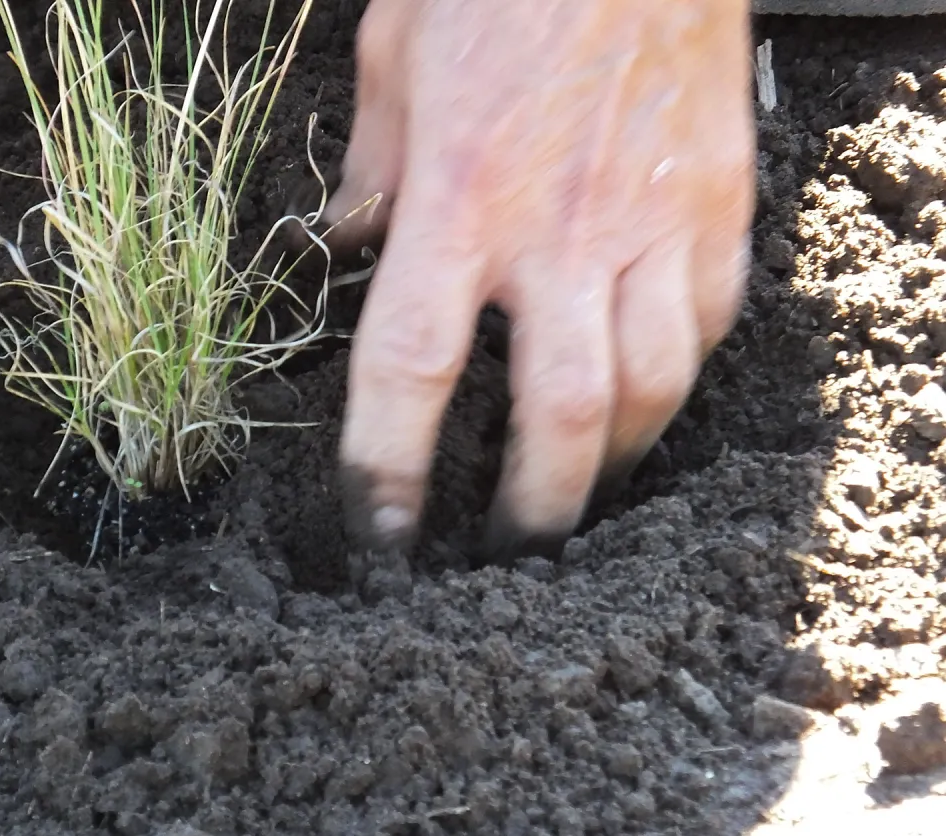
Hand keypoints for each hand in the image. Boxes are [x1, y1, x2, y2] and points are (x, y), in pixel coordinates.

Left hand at [318, 0, 754, 562]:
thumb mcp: (392, 52)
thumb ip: (369, 169)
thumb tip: (345, 244)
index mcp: (459, 197)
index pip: (413, 369)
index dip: (389, 467)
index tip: (379, 530)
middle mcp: (559, 229)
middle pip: (556, 416)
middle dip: (530, 508)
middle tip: (503, 554)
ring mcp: (652, 221)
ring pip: (648, 389)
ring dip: (609, 463)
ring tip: (576, 495)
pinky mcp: (720, 205)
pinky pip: (708, 325)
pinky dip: (677, 379)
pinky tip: (646, 396)